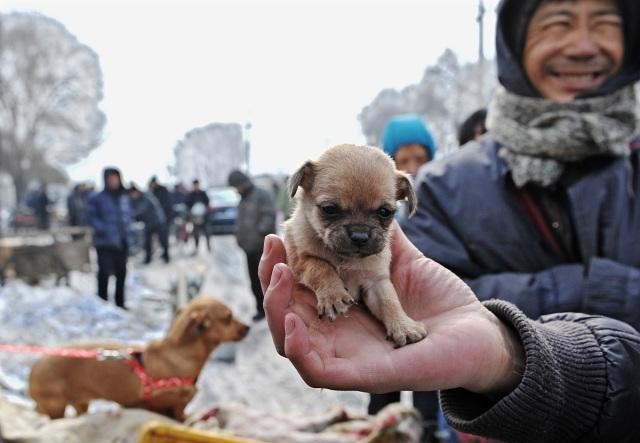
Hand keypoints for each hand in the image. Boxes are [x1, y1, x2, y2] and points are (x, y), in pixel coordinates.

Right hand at [259, 224, 523, 395]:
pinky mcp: (358, 376)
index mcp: (342, 308)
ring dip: (276, 309)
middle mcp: (337, 333)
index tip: (276, 235)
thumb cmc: (441, 302)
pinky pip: (314, 370)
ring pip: (290, 343)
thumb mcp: (403, 264)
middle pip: (285, 315)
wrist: (476, 332)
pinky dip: (297, 348)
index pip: (297, 291)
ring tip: (281, 275)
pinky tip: (292, 321)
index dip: (280, 266)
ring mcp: (345, 356)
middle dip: (271, 281)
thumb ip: (381, 239)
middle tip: (273, 249)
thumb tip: (367, 207)